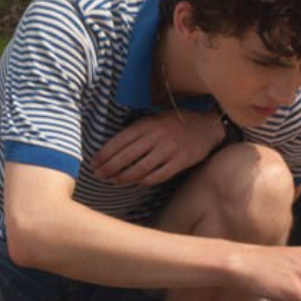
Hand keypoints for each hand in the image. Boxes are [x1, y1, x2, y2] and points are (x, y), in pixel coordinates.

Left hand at [91, 110, 223, 185]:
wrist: (207, 126)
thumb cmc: (176, 123)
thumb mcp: (155, 118)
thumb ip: (137, 130)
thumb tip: (113, 147)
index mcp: (147, 124)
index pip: (119, 141)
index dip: (104, 154)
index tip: (93, 164)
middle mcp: (156, 136)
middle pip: (126, 157)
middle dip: (109, 168)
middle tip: (98, 176)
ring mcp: (169, 150)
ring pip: (140, 168)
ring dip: (124, 177)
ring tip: (114, 181)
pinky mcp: (180, 162)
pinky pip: (158, 175)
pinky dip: (145, 181)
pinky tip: (138, 182)